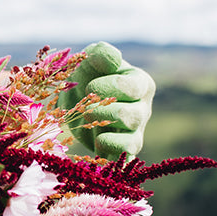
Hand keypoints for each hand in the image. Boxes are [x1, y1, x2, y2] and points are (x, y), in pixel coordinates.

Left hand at [61, 42, 154, 159]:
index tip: (89, 85)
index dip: (109, 88)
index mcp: (140, 84)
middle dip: (104, 112)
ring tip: (88, 125)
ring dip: (105, 136)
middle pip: (132, 116)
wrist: (74, 100)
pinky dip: (112, 160)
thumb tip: (112, 60)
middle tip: (86, 108)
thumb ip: (101, 54)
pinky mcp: (121, 151)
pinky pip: (124, 161)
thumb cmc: (88, 75)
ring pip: (131, 142)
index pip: (133, 88)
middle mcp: (142, 109)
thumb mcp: (90, 59)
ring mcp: (134, 132)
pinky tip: (95, 151)